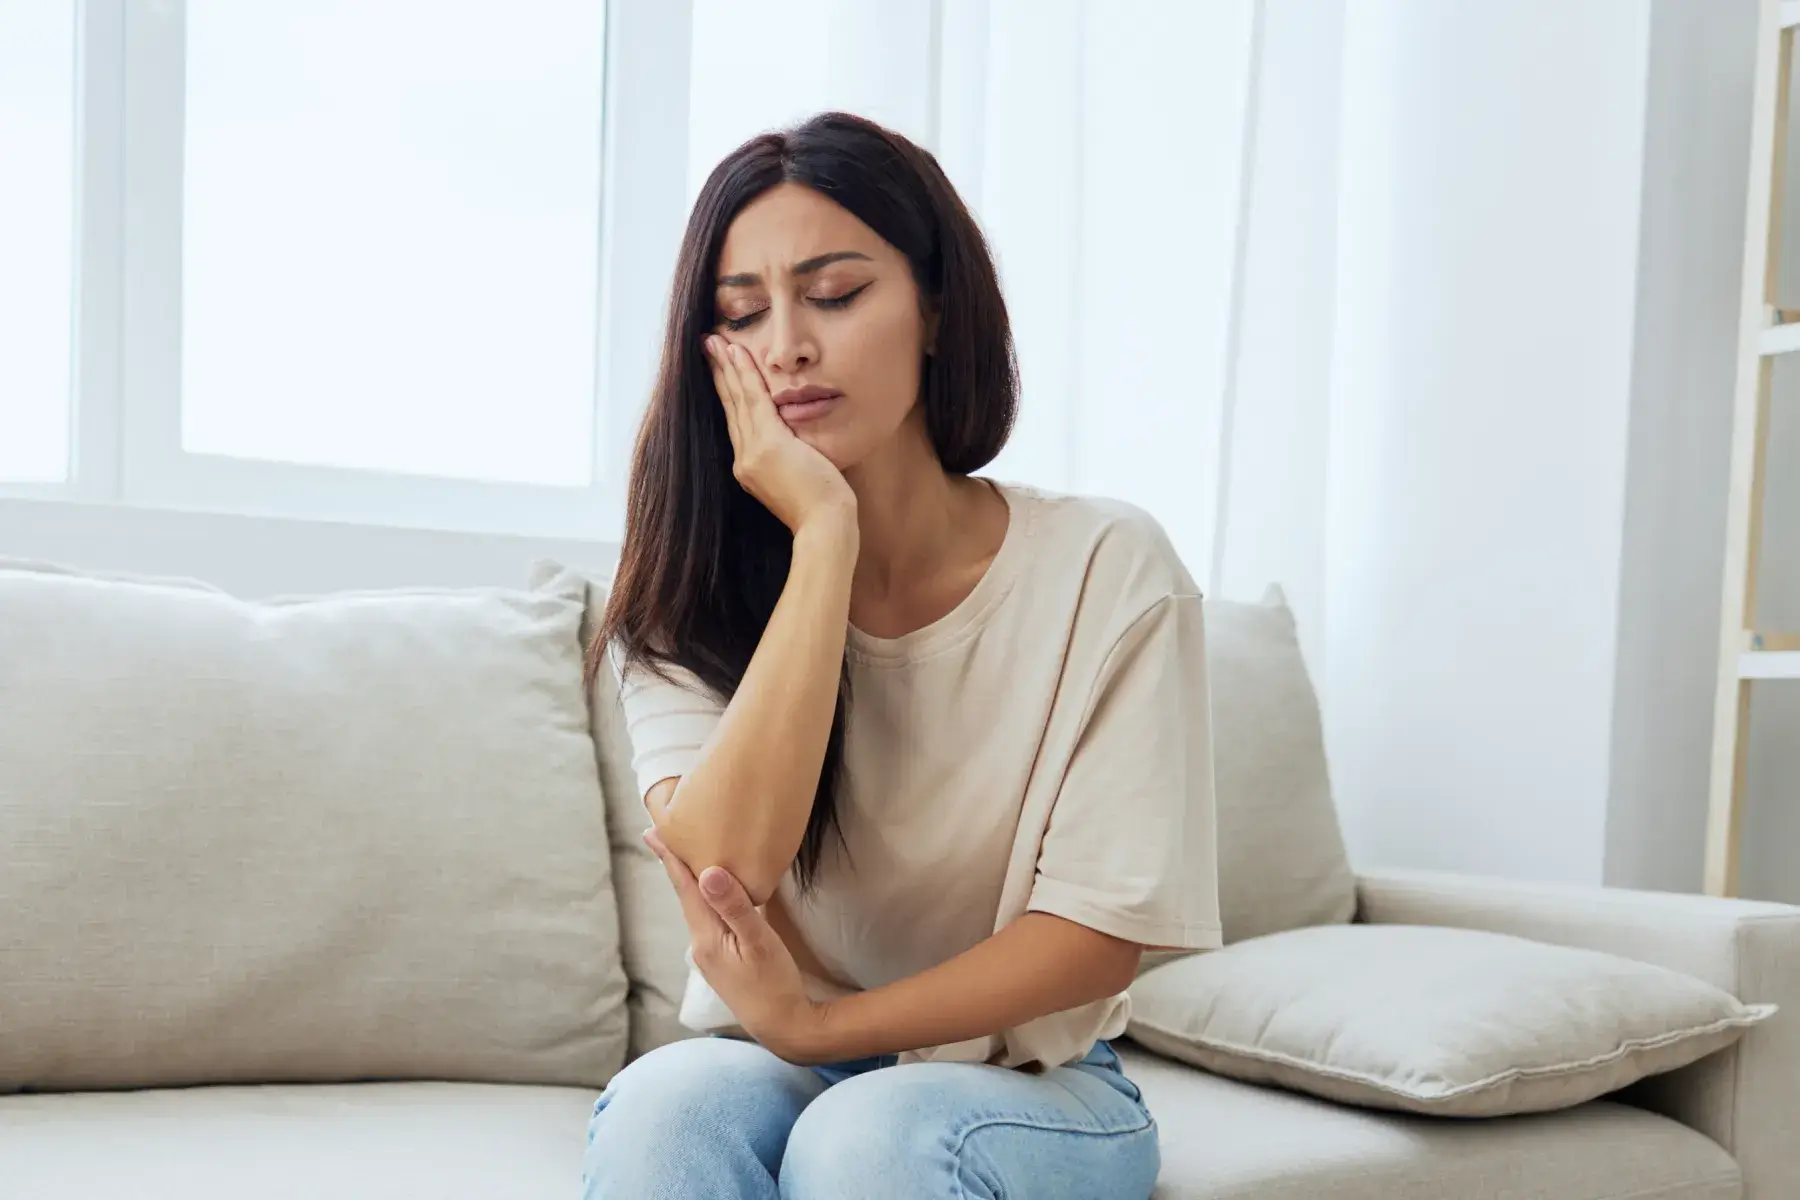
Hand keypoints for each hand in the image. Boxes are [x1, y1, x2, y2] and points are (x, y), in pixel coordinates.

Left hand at [643, 826, 830, 1062]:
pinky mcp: (720, 962)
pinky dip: (704, 900)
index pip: (685, 888)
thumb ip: (735, 907)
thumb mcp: (760, 943)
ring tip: (683, 858)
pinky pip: (707, 920)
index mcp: (706, 937)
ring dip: (688, 882)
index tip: (652, 831)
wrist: (782, 1028)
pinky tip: (710, 896)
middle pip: (686, 896)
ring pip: (696, 909)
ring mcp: (709, 956)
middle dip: (674, 865)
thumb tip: (708, 872)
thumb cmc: (775, 985)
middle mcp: (700, 945)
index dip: (669, 857)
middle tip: (661, 835)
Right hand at [704, 336, 855, 535]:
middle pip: (730, 407)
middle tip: (708, 345)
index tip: (719, 369)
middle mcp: (744, 460)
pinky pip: (754, 401)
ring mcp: (753, 453)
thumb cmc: (822, 508)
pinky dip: (745, 375)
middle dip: (719, 374)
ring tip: (715, 341)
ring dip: (727, 367)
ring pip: (738, 400)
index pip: (736, 422)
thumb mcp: (798, 479)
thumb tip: (794, 444)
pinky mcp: (768, 445)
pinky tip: (737, 353)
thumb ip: (788, 458)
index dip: (726, 393)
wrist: (825, 526)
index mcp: (749, 469)